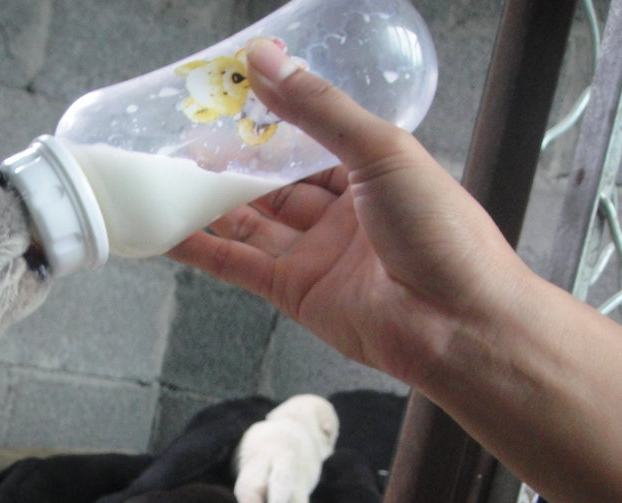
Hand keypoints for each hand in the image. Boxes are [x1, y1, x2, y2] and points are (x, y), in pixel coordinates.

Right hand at [168, 39, 534, 390]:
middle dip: (232, 161)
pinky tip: (170, 231)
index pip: (311, 138)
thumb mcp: (381, 150)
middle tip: (187, 135)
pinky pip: (239, 266)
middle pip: (274, 182)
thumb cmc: (442, 233)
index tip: (230, 93)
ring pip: (251, 222)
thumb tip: (266, 62)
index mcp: (372, 172)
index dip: (271, 117)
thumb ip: (318, 109)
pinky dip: (203, 249)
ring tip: (166, 175)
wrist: (455, 322)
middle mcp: (342, 214)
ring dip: (210, 201)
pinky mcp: (295, 293)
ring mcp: (316, 255)